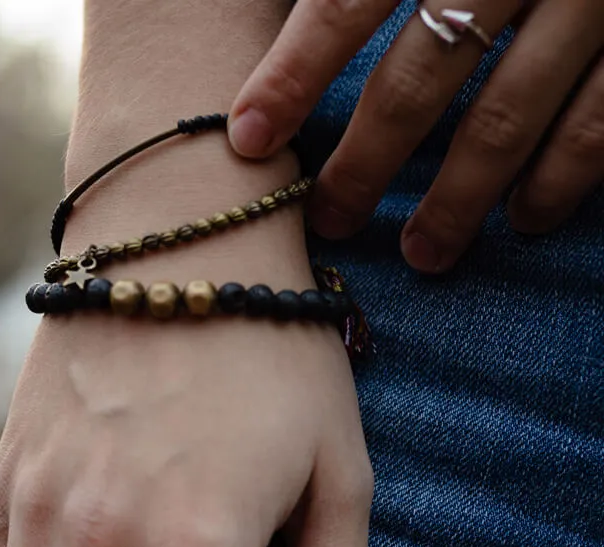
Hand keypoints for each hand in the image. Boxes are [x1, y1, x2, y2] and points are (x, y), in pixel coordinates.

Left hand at [228, 0, 603, 271]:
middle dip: (366, 161)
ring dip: (457, 198)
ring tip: (423, 253)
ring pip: (509, 114)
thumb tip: (284, 6)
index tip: (248, 140)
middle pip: (423, 74)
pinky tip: (527, 218)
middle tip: (330, 219)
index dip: (293, 73)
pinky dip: (562, 177)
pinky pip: (601, 119)